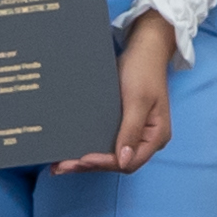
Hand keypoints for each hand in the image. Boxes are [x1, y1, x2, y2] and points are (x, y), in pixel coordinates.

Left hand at [54, 14, 179, 175]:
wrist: (143, 49)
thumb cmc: (143, 71)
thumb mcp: (137, 100)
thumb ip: (131, 130)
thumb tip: (123, 161)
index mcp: (155, 137)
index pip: (130, 161)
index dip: (106, 163)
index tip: (83, 159)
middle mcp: (145, 140)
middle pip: (117, 162)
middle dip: (90, 165)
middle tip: (62, 166)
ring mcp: (134, 133)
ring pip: (110, 155)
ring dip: (86, 161)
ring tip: (60, 165)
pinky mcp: (123, 126)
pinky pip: (106, 142)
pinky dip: (90, 148)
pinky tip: (71, 150)